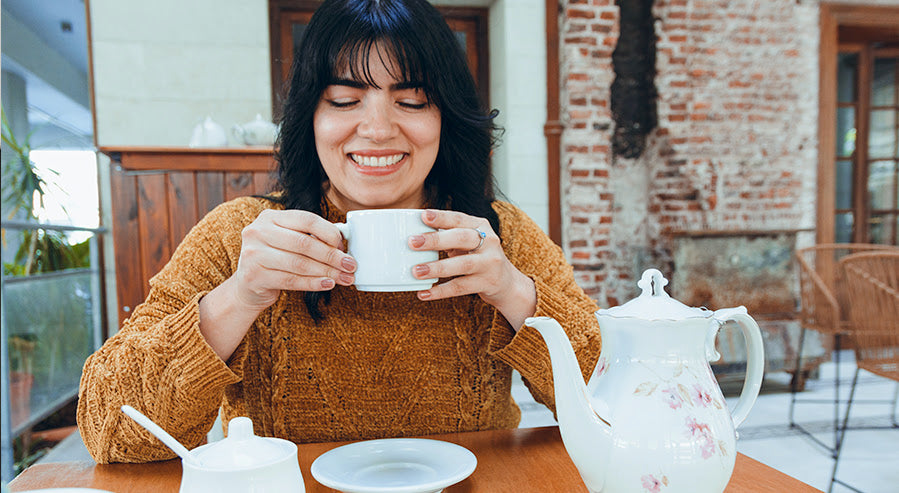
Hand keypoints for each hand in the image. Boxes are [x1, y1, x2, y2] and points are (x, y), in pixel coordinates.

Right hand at [230, 209, 355, 312]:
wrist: (247, 286)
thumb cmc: (275, 260)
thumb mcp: (287, 241)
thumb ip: (309, 237)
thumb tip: (343, 243)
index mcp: (270, 217)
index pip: (307, 219)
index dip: (329, 233)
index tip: (344, 246)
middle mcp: (258, 232)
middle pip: (304, 243)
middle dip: (332, 256)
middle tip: (350, 265)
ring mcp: (253, 254)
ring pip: (299, 263)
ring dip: (327, 272)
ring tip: (344, 278)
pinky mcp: (254, 276)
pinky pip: (291, 280)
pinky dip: (313, 283)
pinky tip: (328, 284)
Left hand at [408, 209, 535, 328]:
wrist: (506, 282)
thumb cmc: (478, 256)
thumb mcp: (468, 241)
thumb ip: (448, 235)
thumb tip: (415, 235)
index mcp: (480, 226)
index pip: (459, 218)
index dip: (441, 217)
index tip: (423, 216)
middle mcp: (488, 242)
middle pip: (461, 238)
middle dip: (435, 240)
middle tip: (412, 242)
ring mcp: (489, 263)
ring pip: (462, 264)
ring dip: (437, 267)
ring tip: (416, 271)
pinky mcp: (487, 283)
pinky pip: (460, 287)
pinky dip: (440, 291)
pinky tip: (424, 293)